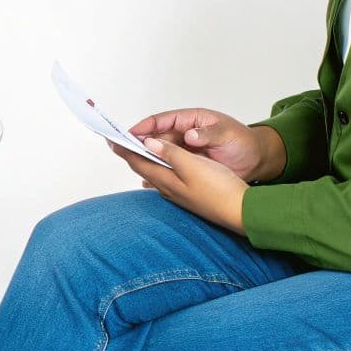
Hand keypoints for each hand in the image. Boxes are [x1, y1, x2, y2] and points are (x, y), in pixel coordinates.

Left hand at [112, 137, 249, 234]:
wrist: (241, 212)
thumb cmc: (219, 189)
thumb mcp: (193, 166)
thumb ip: (170, 153)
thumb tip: (147, 144)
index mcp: (166, 180)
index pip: (137, 162)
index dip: (123, 149)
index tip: (110, 139)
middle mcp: (168, 189)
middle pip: (144, 168)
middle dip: (131, 154)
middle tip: (120, 142)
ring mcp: (179, 194)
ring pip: (156, 174)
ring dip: (146, 161)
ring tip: (139, 150)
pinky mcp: (190, 195)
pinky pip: (168, 179)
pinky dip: (161, 168)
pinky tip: (165, 166)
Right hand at [126, 107, 280, 182]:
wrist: (257, 160)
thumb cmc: (243, 142)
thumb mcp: (227, 134)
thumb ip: (207, 135)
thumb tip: (188, 136)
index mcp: (191, 120)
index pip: (161, 120)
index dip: (144, 126)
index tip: (130, 133)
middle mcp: (185, 134)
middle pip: (156, 137)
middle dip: (138, 141)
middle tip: (118, 147)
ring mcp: (186, 150)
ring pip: (159, 152)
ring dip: (145, 157)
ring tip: (127, 163)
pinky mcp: (189, 164)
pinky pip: (167, 166)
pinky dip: (156, 170)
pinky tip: (146, 179)